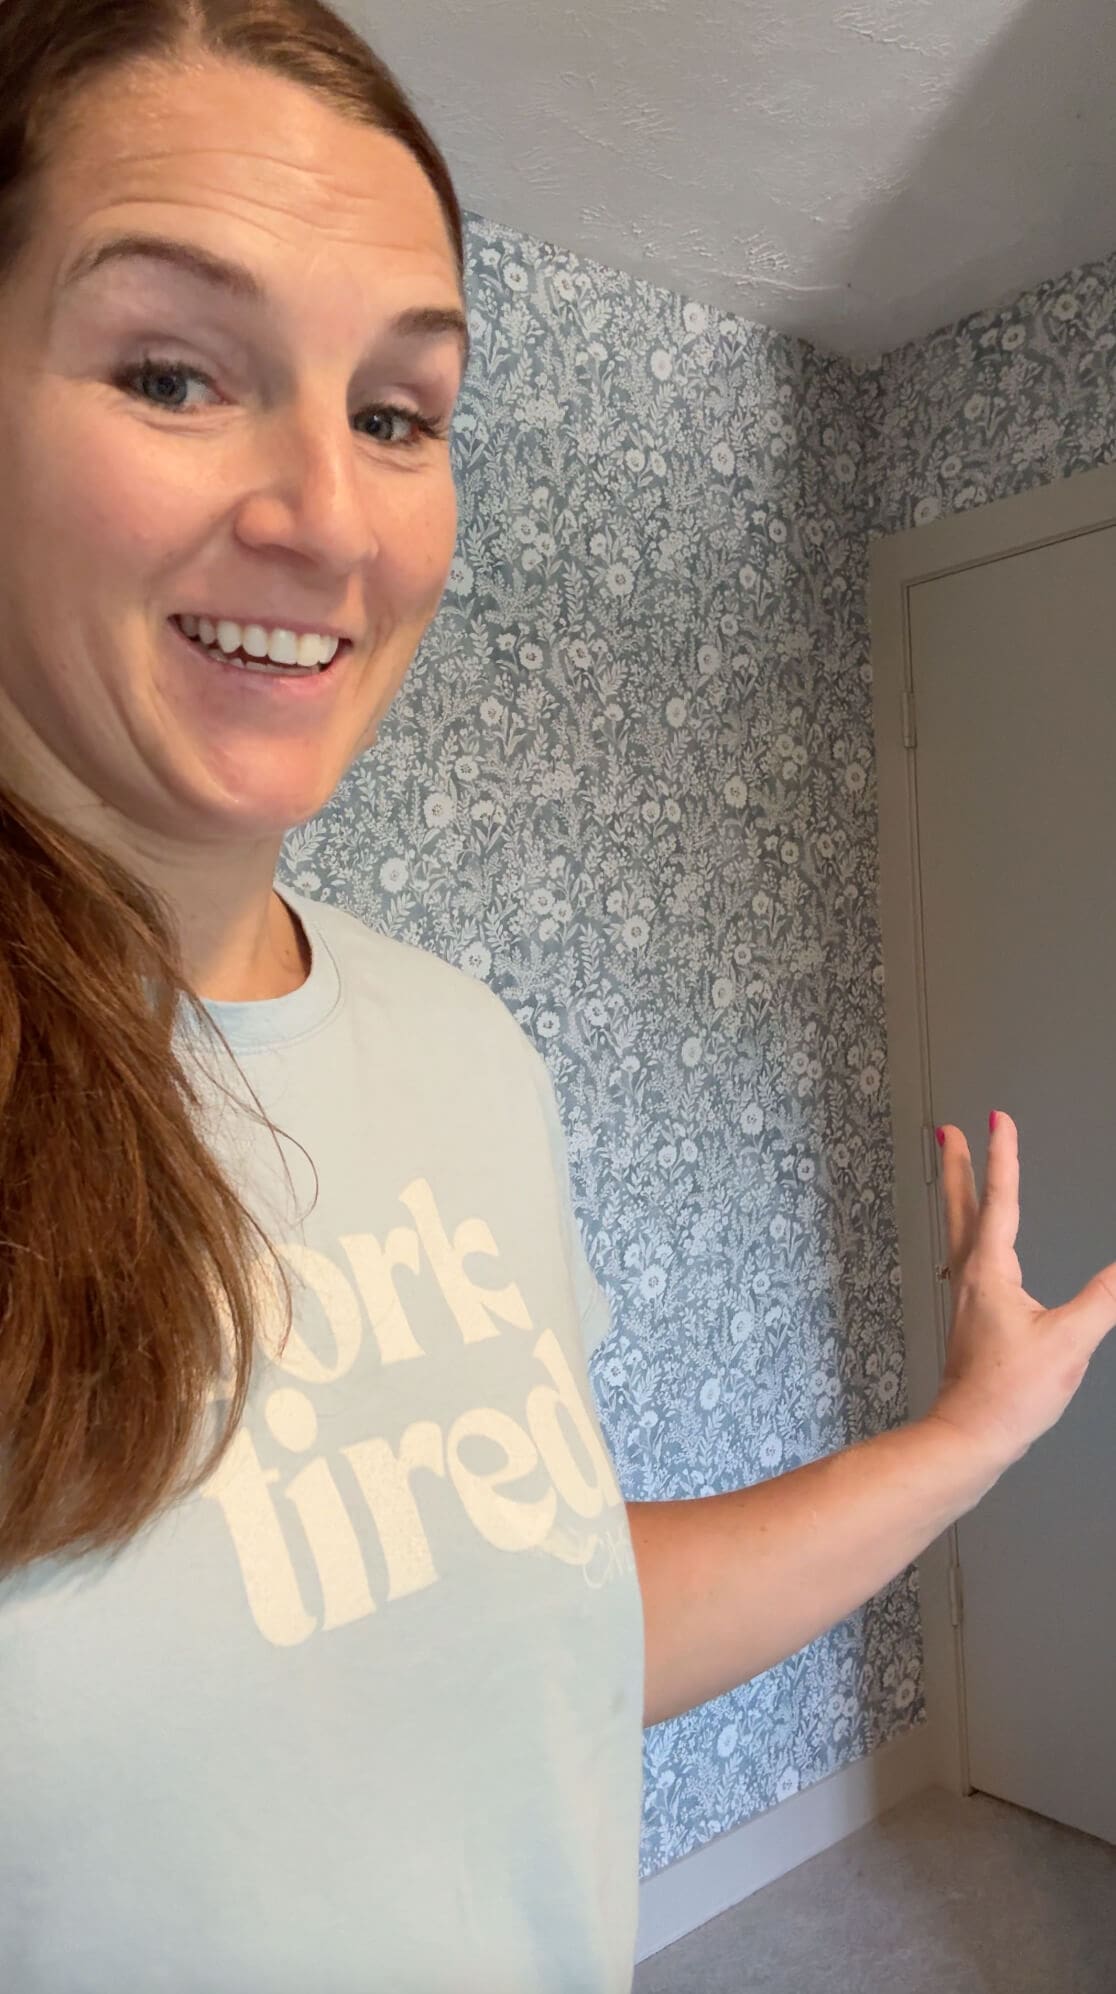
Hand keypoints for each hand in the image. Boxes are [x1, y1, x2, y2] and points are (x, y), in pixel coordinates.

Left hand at [927, 1111, 1115, 1479]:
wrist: (970, 1434)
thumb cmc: (1011, 1393)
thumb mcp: (1069, 1342)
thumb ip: (1103, 1299)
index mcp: (990, 1271)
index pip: (1001, 1201)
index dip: (1004, 1157)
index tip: (999, 1119)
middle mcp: (968, 1275)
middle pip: (960, 1206)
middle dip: (957, 1164)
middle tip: (947, 1130)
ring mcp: (963, 1295)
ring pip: (957, 1228)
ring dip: (956, 1193)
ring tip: (954, 1168)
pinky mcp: (967, 1316)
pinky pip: (962, 1255)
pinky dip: (964, 1229)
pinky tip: (971, 1244)